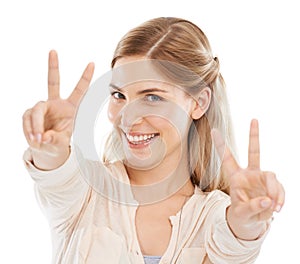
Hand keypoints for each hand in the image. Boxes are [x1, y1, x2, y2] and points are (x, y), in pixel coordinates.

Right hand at [22, 50, 93, 168]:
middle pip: (52, 82)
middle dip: (53, 67)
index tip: (92, 63)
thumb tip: (44, 137)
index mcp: (71, 108)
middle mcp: (56, 103)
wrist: (45, 148)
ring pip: (35, 110)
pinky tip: (33, 138)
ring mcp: (42, 107)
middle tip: (53, 50)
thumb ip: (55, 140)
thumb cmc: (57, 143)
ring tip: (38, 140)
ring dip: (35, 126)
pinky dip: (29, 129)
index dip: (85, 78)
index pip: (79, 91)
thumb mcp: (60, 143)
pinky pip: (27, 119)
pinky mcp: (30, 112)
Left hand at [211, 119, 284, 239]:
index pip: (227, 159)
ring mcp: (262, 178)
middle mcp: (249, 174)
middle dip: (253, 136)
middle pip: (254, 151)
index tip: (214, 130)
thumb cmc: (242, 214)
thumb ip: (252, 207)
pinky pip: (280, 188)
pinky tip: (277, 208)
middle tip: (254, 120)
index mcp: (235, 177)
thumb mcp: (242, 213)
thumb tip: (267, 200)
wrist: (252, 221)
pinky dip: (281, 198)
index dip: (221, 145)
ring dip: (275, 192)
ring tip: (274, 208)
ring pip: (272, 176)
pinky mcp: (273, 186)